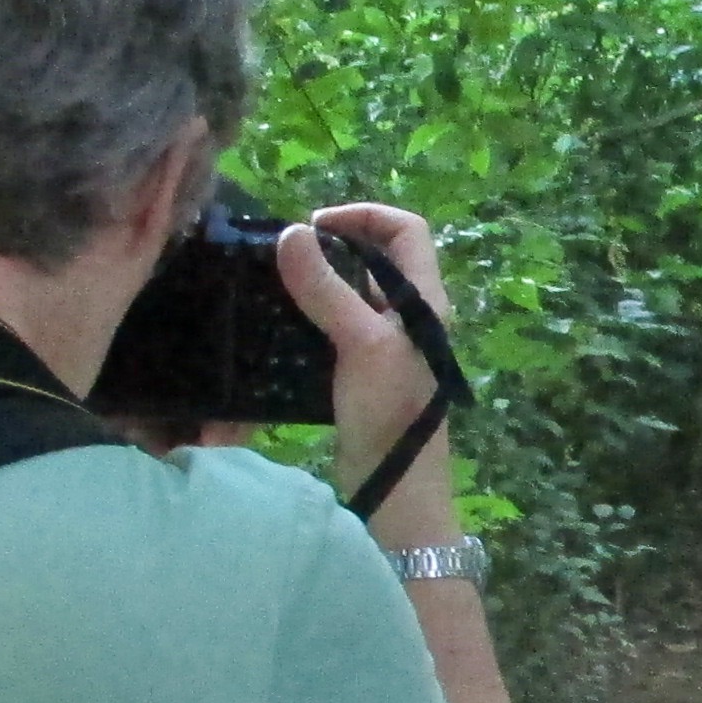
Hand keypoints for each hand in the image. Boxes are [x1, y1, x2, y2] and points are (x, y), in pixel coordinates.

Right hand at [276, 202, 458, 532]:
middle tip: (287, 254)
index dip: (365, 215)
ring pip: (354, 292)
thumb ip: (327, 288)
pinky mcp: (364, 372)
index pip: (407, 229)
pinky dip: (312, 315)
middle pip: (377, 257)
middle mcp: (412, 315)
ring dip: (319, 281)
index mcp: (425, 299)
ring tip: (275, 283)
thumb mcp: (359, 342)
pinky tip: (279, 323)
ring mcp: (388, 345)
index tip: (315, 224)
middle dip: (333, 245)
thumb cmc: (388, 411)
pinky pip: (338, 326)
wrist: (395, 487)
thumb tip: (292, 233)